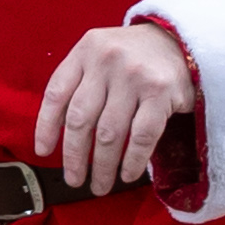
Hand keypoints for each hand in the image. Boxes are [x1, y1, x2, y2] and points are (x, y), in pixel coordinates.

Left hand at [35, 22, 197, 188]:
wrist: (181, 39)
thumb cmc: (134, 55)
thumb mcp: (100, 54)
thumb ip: (80, 82)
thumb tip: (59, 133)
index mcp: (85, 51)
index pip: (56, 94)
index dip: (46, 127)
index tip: (43, 152)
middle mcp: (106, 61)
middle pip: (80, 119)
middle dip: (74, 156)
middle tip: (74, 178)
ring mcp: (134, 76)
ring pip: (109, 133)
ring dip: (102, 166)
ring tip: (100, 185)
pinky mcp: (161, 92)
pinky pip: (142, 136)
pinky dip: (133, 160)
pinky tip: (127, 174)